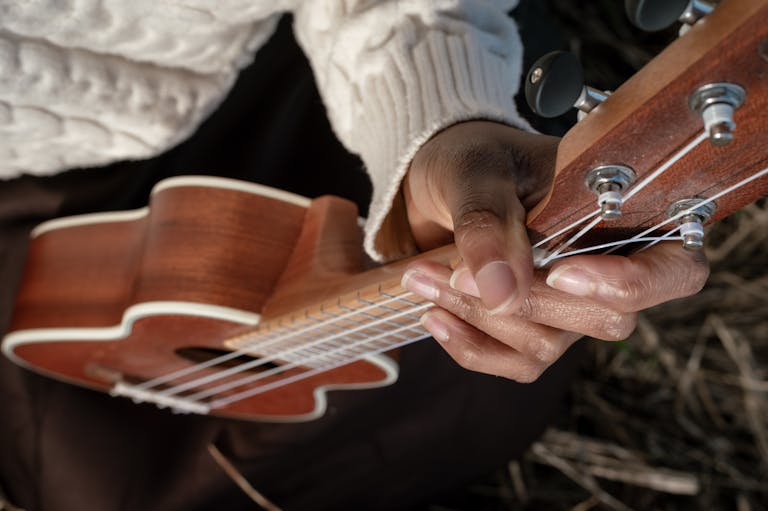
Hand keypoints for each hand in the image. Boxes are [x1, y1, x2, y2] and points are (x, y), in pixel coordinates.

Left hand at [400, 121, 708, 380]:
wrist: (436, 185)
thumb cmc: (472, 161)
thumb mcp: (476, 172)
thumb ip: (489, 223)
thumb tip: (501, 292)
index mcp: (623, 213)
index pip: (675, 268)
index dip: (631, 282)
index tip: (561, 272)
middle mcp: (608, 267)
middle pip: (606, 319)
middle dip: (525, 301)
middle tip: (454, 270)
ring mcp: (572, 307)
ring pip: (549, 345)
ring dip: (479, 318)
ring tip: (422, 277)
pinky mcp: (533, 330)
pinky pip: (516, 364)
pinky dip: (471, 347)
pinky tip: (434, 316)